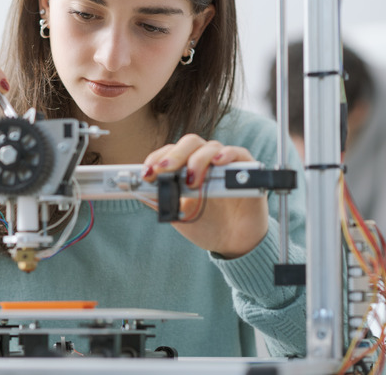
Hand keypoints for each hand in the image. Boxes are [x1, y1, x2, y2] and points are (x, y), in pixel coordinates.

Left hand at [142, 134, 268, 257]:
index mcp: (187, 168)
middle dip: (174, 155)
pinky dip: (227, 154)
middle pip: (190, 143)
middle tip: (164, 170)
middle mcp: (205, 161)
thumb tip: (139, 188)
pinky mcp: (247, 170)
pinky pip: (238, 153)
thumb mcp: (179, 214)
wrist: (233, 243)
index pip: (171, 152)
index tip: (147, 173)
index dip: (157, 158)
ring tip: (192, 181)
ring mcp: (226, 164)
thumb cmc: (206, 225)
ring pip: (210, 147)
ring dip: (197, 160)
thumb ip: (162, 199)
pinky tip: (218, 163)